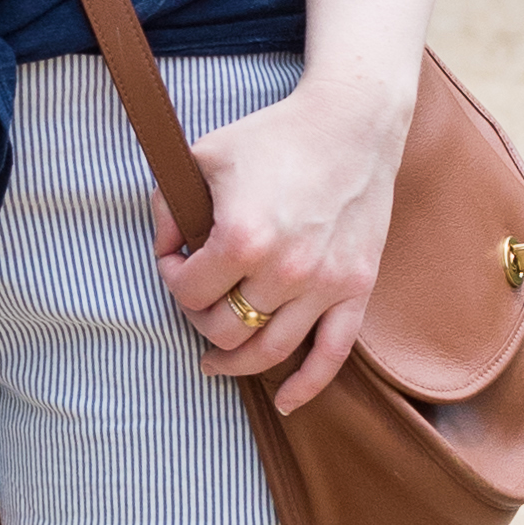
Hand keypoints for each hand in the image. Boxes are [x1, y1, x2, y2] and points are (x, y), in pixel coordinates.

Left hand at [156, 74, 409, 417]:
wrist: (352, 123)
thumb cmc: (275, 135)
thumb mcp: (205, 157)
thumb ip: (170, 205)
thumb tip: (166, 246)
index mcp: (241, 238)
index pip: (187, 292)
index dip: (170, 277)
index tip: (174, 259)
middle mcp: (283, 270)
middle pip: (223, 329)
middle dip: (199, 317)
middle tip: (197, 298)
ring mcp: (324, 284)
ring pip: (268, 352)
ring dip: (235, 360)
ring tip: (216, 360)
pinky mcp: (356, 288)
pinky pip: (332, 355)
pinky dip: (306, 386)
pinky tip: (284, 402)